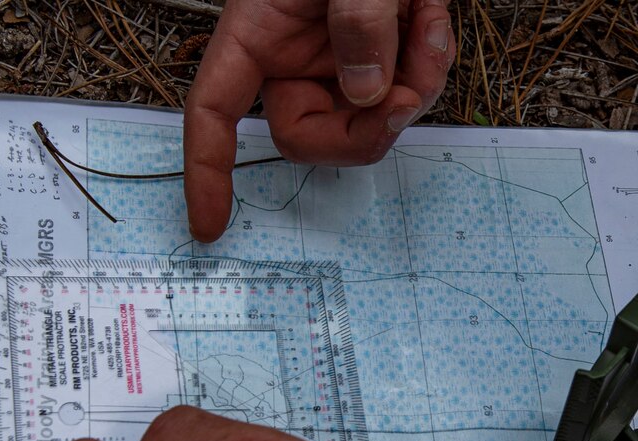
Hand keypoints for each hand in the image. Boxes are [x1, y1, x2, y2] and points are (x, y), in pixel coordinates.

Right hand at [183, 0, 455, 241]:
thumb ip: (358, 19)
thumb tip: (367, 97)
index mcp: (257, 31)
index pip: (214, 111)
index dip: (207, 169)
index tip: (209, 223)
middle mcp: (293, 57)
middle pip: (309, 139)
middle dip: (364, 132)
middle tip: (404, 98)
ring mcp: (338, 63)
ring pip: (368, 122)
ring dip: (412, 85)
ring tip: (426, 15)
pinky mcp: (379, 62)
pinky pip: (405, 94)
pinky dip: (430, 64)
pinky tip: (431, 13)